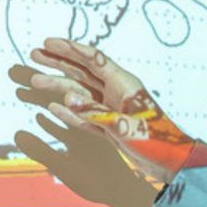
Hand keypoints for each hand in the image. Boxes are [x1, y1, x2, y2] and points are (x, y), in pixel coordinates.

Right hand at [24, 37, 206, 184]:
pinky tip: (54, 107)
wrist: (171, 163)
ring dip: (58, 86)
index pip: (94, 60)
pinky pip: (84, 116)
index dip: (71, 49)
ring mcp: (112, 110)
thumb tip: (67, 98)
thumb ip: (96, 112)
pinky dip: (69, 112)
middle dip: (59, 62)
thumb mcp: (126, 125)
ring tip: (35, 80)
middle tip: (36, 54)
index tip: (49, 43)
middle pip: (83, 72)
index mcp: (124, 84)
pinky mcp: (110, 128)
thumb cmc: (157, 140)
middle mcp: (117, 93)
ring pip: (80, 93)